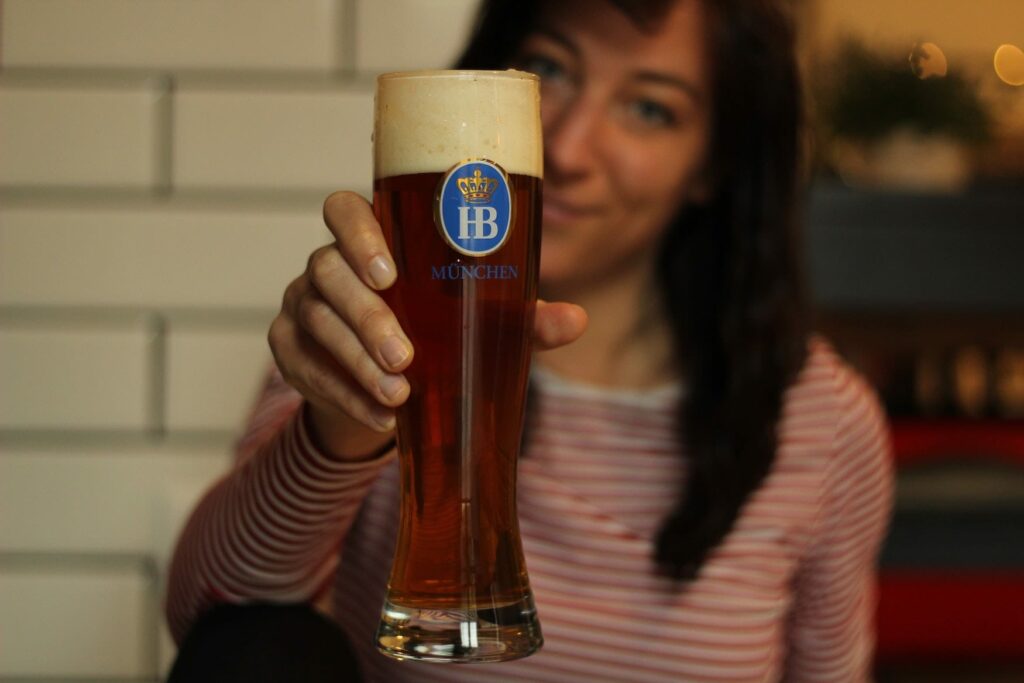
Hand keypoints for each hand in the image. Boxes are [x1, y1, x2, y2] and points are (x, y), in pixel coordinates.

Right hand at [268, 191, 586, 459]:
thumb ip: (519, 317)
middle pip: (328, 272)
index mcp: (372, 241)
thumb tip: (575, 320)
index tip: (388, 274)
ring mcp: (301, 306)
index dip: (358, 234)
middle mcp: (327, 265)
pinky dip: (344, 394)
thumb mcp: (479, 322)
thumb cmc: (436, 333)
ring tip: (398, 397)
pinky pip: (304, 368)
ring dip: (357, 362)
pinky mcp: (289, 350)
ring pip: (316, 322)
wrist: (385, 388)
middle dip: (367, 318)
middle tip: (405, 358)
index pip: (344, 211)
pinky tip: (379, 416)